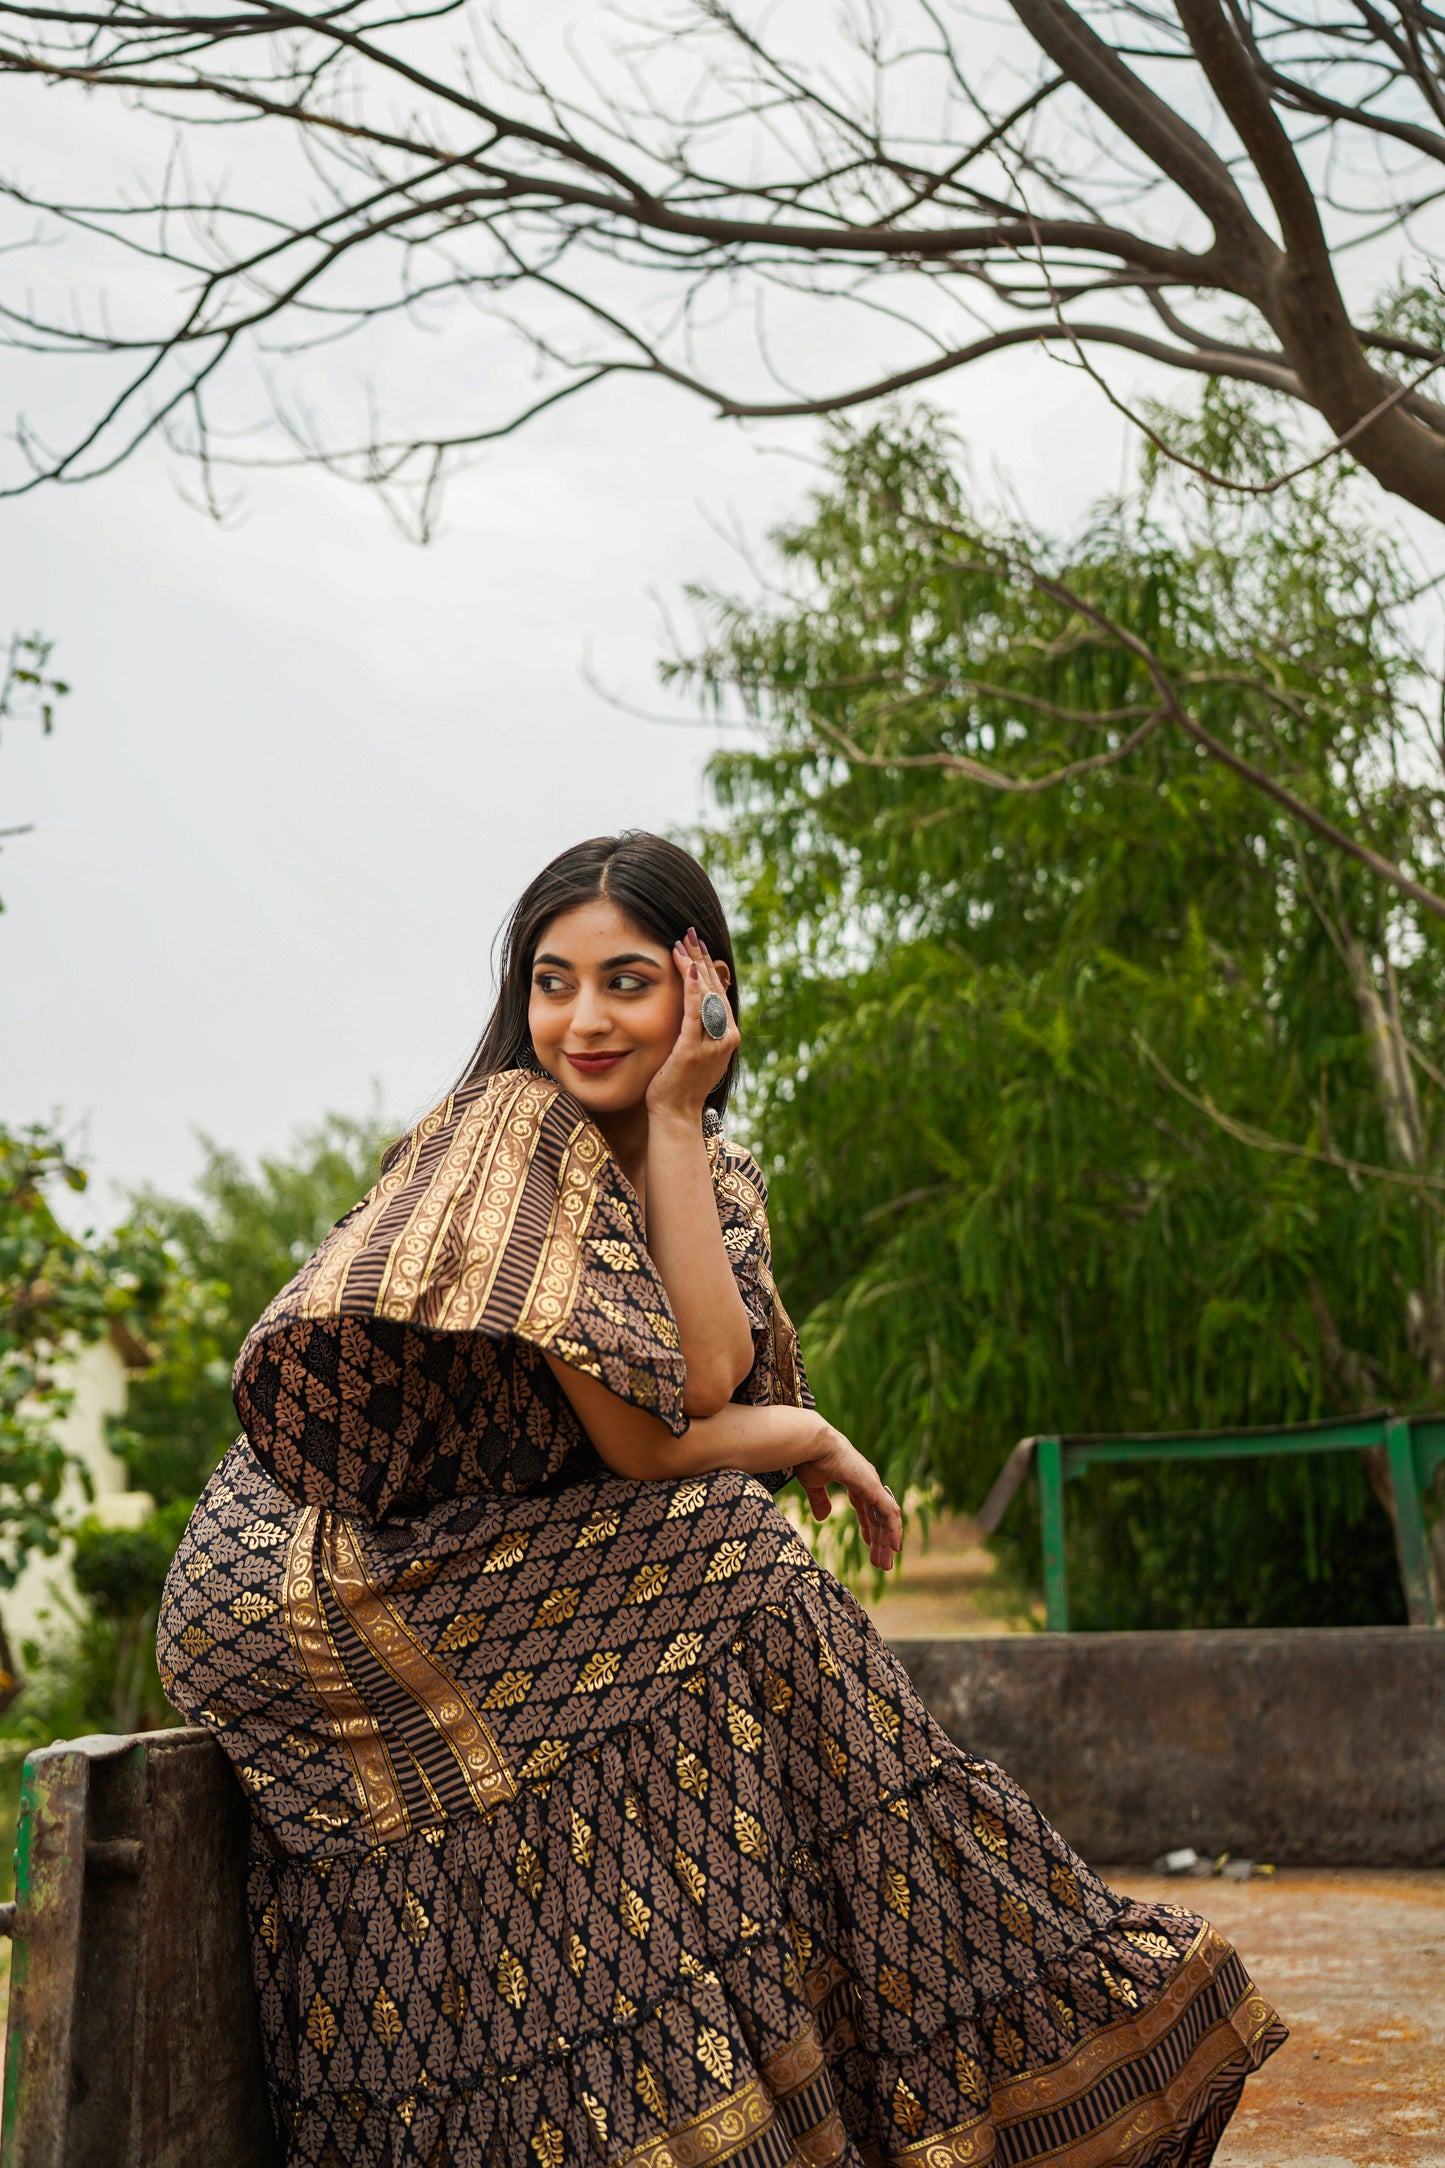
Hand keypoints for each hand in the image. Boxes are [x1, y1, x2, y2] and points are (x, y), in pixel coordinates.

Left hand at [645, 927, 740, 1122]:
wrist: (676, 1115)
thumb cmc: (678, 1084)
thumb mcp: (693, 1051)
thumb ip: (696, 1029)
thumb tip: (692, 1005)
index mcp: (727, 1035)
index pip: (717, 991)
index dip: (706, 966)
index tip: (695, 944)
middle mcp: (726, 1036)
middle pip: (715, 988)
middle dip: (701, 958)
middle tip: (689, 932)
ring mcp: (713, 1044)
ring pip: (707, 995)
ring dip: (695, 966)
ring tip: (682, 943)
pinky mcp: (694, 1049)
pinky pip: (695, 1013)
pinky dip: (693, 989)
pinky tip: (687, 969)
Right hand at [791, 1417, 902, 1571]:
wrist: (811, 1443)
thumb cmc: (809, 1457)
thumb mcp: (813, 1484)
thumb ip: (819, 1500)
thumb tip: (823, 1518)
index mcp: (855, 1480)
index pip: (868, 1508)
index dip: (869, 1528)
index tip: (869, 1546)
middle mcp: (868, 1482)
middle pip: (879, 1517)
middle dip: (880, 1541)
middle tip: (882, 1564)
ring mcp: (872, 1484)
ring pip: (886, 1519)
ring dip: (886, 1542)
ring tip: (886, 1565)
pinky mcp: (873, 1487)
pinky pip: (889, 1513)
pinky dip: (894, 1530)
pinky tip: (895, 1547)